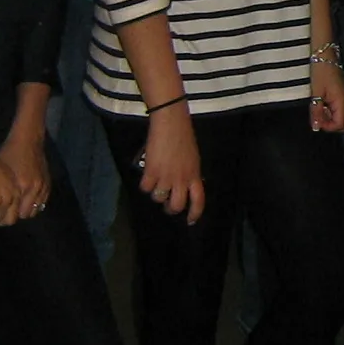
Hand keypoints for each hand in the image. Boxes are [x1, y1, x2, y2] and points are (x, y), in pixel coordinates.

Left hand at [0, 128, 50, 221]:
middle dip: (14, 216)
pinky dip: (34, 204)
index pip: (13, 214)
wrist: (28, 140)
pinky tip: (26, 202)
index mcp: (20, 187)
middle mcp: (33, 189)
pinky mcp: (47, 183)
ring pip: (35, 209)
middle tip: (4, 214)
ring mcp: (42, 186)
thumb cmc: (9, 154)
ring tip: (15, 209)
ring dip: (25, 211)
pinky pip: (42, 202)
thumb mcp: (0, 173)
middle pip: (24, 215)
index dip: (3, 218)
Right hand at [139, 104, 205, 222]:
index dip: (195, 213)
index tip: (190, 220)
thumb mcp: (193, 158)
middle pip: (176, 206)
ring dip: (156, 193)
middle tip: (167, 204)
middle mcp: (182, 180)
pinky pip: (145, 188)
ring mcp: (166, 177)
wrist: (171, 124)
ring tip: (156, 182)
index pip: (198, 200)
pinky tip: (147, 176)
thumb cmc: (183, 136)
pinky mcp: (151, 172)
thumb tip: (185, 184)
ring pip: (158, 198)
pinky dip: (145, 184)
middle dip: (170, 208)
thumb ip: (190, 173)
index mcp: (195, 175)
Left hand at [309, 59, 343, 132]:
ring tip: (318, 109)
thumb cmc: (321, 71)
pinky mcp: (343, 95)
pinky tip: (322, 104)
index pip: (340, 125)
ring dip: (330, 118)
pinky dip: (331, 111)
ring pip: (341, 117)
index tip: (316, 122)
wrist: (325, 56)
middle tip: (317, 117)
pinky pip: (340, 110)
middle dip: (330, 124)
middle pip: (343, 123)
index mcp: (343, 102)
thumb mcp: (316, 92)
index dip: (327, 127)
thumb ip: (316, 111)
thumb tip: (316, 126)